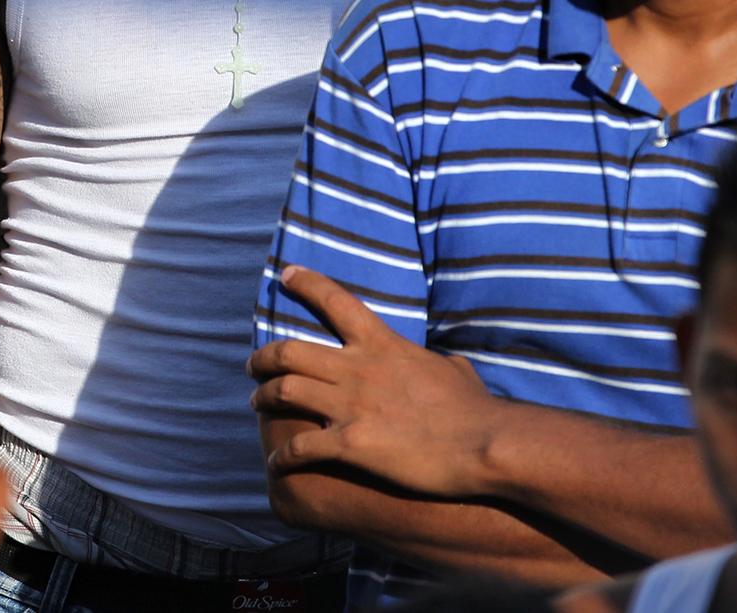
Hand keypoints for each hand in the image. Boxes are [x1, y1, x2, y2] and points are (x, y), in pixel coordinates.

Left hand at [247, 265, 501, 498]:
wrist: (484, 444)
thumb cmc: (475, 410)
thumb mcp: (455, 371)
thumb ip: (440, 363)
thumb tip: (447, 364)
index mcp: (382, 345)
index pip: (335, 301)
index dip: (305, 283)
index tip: (284, 275)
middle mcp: (358, 369)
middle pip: (290, 351)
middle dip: (263, 357)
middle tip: (253, 365)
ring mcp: (351, 405)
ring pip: (284, 391)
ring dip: (263, 398)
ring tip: (255, 403)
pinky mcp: (350, 443)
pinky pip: (300, 446)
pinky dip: (281, 454)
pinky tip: (276, 462)